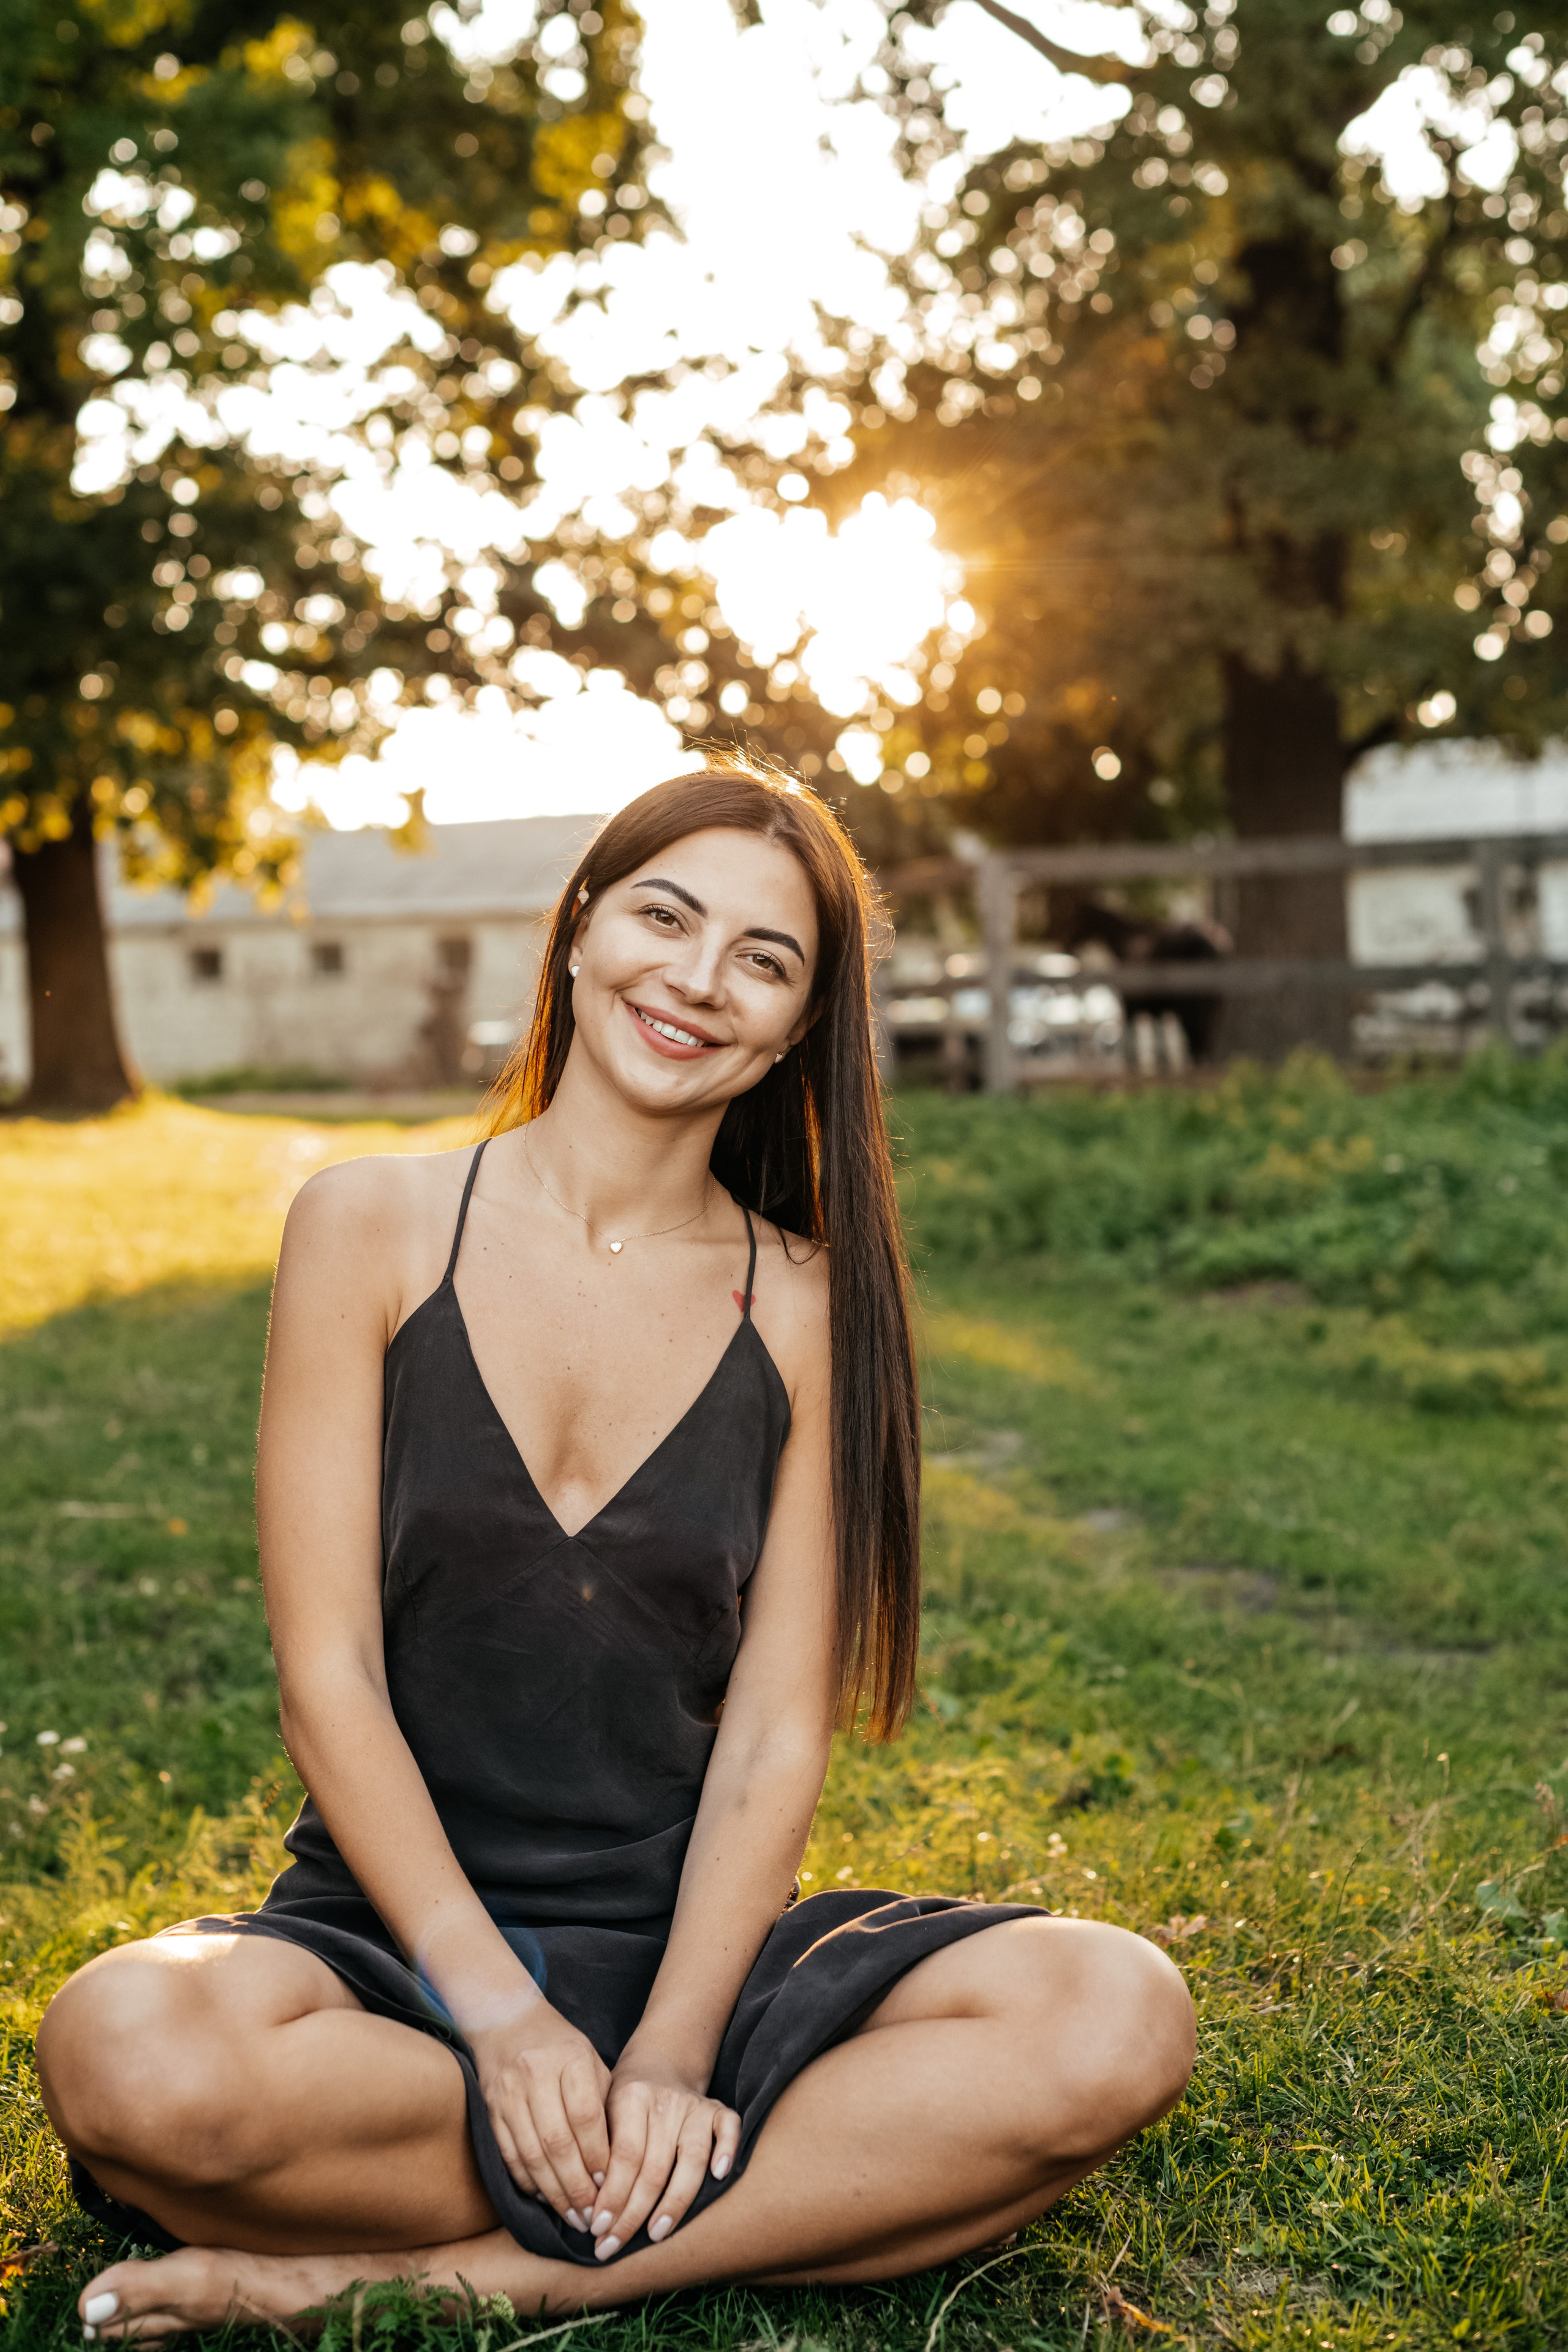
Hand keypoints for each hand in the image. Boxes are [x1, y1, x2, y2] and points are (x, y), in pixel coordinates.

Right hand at [468, 2006, 611, 2232]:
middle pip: (558, 2142)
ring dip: (554, 2193)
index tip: (611, 2185)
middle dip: (577, 2186)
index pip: (586, 2117)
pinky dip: (527, 2182)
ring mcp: (509, 2093)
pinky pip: (509, 2155)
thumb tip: (617, 2163)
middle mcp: (537, 2075)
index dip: (598, 2156)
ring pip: (532, 2155)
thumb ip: (604, 2106)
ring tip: (573, 2216)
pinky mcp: (490, 2109)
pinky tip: (545, 2198)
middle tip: (594, 2215)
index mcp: (571, 2059)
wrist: (507, 2020)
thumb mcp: (592, 2062)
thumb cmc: (562, 2048)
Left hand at [587, 2051, 740, 2257]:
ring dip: (674, 2202)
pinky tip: (718, 2177)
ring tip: (655, 2234)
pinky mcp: (718, 2109)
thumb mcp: (601, 2113)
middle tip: (612, 2246)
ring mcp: (695, 2105)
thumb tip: (586, 2209)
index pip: (624, 2155)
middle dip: (632, 2214)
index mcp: (631, 2096)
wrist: (657, 2064)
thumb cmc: (621, 2103)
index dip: (612, 2196)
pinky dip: (726, 2150)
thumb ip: (597, 2152)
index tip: (597, 2229)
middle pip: (654, 2166)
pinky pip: (729, 2128)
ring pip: (691, 2157)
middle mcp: (666, 2099)